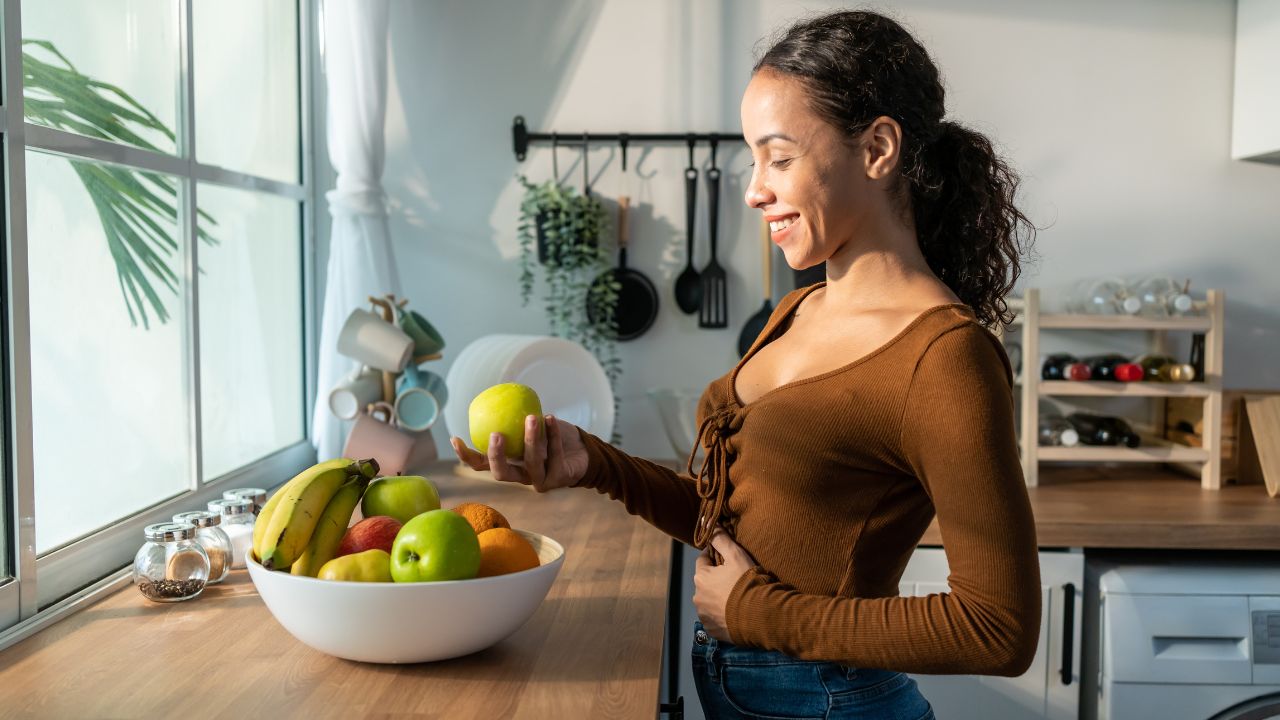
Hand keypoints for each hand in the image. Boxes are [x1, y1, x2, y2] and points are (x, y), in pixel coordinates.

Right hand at [450, 414, 588, 492]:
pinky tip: (551, 417)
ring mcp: (540, 480)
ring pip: (531, 464)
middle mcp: (520, 476)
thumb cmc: (551, 435)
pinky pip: (555, 455)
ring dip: (531, 439)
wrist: (582, 449)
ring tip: (532, 417)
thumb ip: (514, 417)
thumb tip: (494, 393)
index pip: (481, 465)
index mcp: (508, 464)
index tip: (455, 438)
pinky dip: (553, 434)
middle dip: (496, 456)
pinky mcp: (559, 478)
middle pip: (501, 474)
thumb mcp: (530, 425)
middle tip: (496, 434)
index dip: (466, 456)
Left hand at [693, 528, 755, 641]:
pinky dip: (722, 615)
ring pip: (709, 601)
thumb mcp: (736, 555)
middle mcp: (697, 597)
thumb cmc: (748, 582)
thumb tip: (706, 522)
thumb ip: (720, 538)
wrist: (761, 616)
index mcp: (701, 577)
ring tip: (737, 597)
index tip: (729, 560)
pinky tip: (736, 612)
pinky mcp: (712, 630)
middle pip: (706, 582)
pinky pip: (715, 619)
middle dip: (717, 579)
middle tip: (736, 579)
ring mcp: (704, 616)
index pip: (703, 560)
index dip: (716, 558)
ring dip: (718, 598)